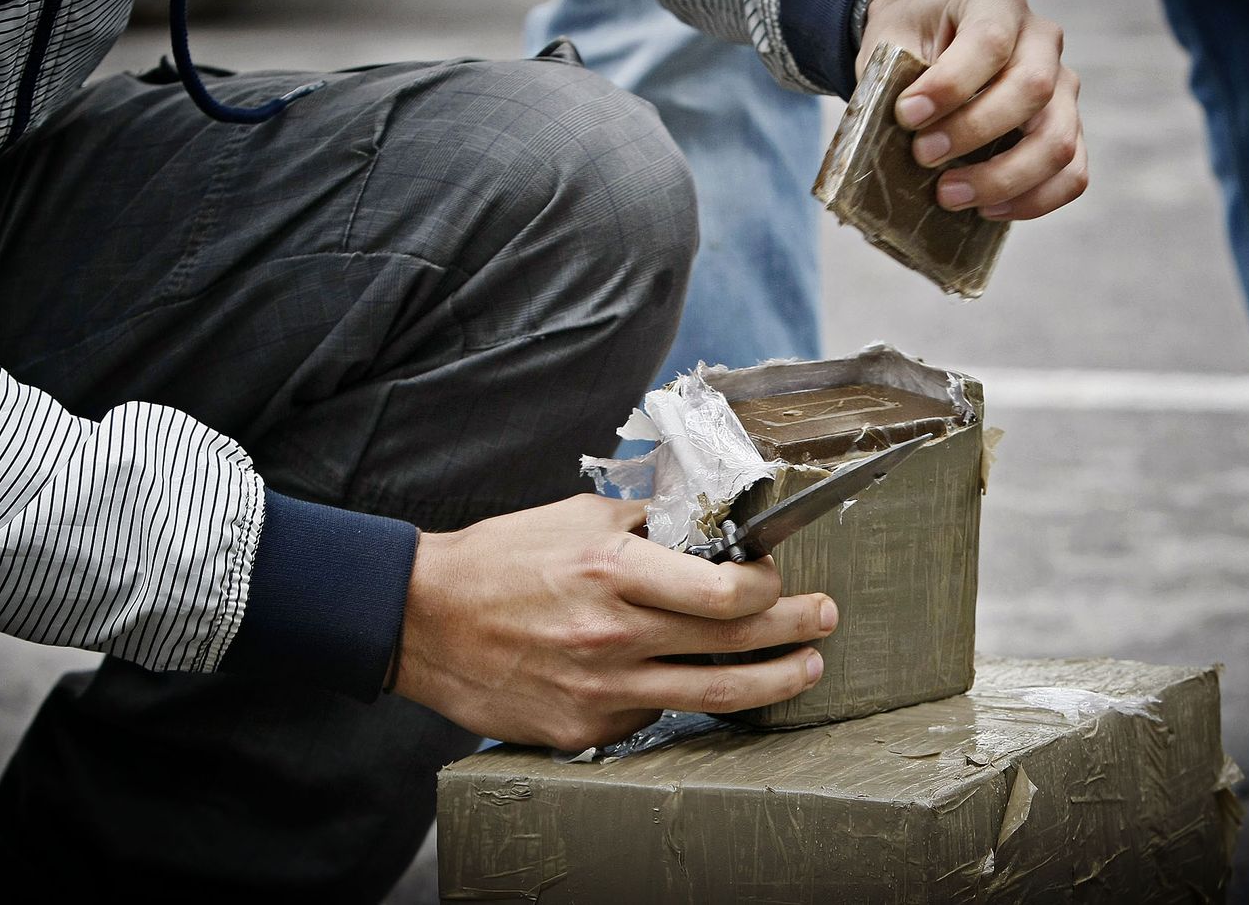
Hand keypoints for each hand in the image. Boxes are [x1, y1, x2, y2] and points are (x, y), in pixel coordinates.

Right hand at [393, 494, 835, 750]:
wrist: (423, 618)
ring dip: (771, 681)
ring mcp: (598, 690)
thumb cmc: (500, 560)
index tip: (777, 576)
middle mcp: (612, 635)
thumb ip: (646, 527)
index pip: (726, 592)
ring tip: (806, 669)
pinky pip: (651, 715)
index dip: (770, 587)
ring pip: (710, 695)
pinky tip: (693, 680)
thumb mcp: (577, 518)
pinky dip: (680, 696)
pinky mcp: (581, 729)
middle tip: (825, 619)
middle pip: (733, 644)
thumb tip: (708, 531)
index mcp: (613, 571)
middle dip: (795, 630)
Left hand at [856, 0, 1086, 220]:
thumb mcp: (891, 43)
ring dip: (1002, 178)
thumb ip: (895, 80)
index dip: (951, 85)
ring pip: (1057, 140)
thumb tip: (894, 145)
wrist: (930, 44)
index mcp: (997, 2)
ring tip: (948, 195)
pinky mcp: (1067, 129)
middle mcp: (1042, 40)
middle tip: (923, 157)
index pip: (991, 41)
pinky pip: (1072, 174)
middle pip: (1033, 88)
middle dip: (973, 132)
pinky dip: (1032, 200)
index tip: (907, 114)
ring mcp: (1063, 86)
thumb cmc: (911, 45)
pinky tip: (986, 209)